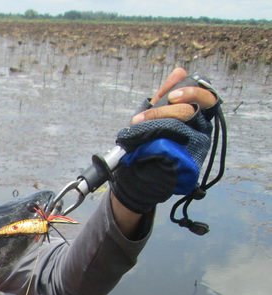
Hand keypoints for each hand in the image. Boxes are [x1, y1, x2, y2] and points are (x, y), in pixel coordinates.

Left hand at [110, 68, 218, 215]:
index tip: (172, 95)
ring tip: (137, 124)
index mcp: (199, 117)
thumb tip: (180, 71)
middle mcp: (202, 131)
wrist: (138, 172)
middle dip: (167, 108)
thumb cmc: (149, 141)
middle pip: (194, 110)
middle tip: (151, 111)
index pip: (208, 98)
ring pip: (182, 126)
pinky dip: (154, 141)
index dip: (193, 92)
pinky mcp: (187, 161)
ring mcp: (196, 147)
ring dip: (156, 121)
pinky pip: (174, 145)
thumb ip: (167, 94)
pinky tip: (142, 141)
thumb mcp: (157, 114)